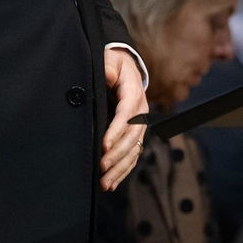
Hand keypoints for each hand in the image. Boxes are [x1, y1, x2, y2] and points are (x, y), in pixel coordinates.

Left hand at [101, 46, 147, 191]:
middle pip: (131, 137)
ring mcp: (139, 126)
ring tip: (105, 182)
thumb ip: (108, 66)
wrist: (127, 69)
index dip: (116, 131)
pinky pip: (132, 156)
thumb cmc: (115, 64)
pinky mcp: (135, 135)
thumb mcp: (111, 59)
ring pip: (133, 151)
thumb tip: (107, 74)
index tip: (104, 145)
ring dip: (120, 168)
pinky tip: (111, 183)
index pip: (126, 115)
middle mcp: (140, 112)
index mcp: (134, 93)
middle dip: (117, 154)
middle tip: (102, 167)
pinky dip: (123, 170)